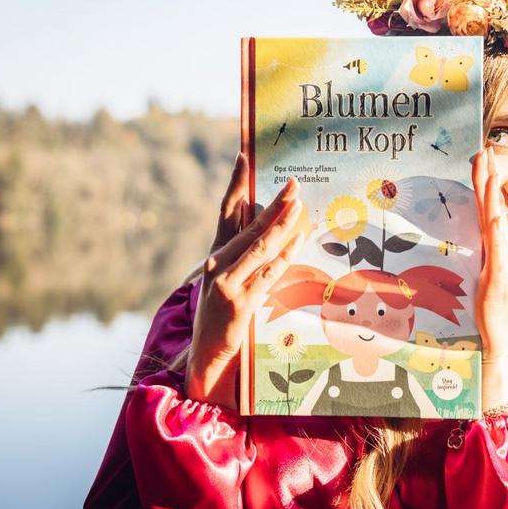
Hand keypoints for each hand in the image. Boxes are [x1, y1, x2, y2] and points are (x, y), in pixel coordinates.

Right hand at [185, 153, 305, 408]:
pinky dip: (284, 256)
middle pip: (249, 225)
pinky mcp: (240, 303)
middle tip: (294, 183)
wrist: (207, 352)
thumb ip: (242, 250)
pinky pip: (268, 274)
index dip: (235, 183)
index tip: (243, 156)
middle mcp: (217, 263)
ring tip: (300, 205)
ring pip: (261, 247)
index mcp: (215, 253)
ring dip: (283, 225)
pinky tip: (298, 241)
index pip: (226, 210)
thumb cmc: (223, 311)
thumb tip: (264, 219)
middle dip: (275, 203)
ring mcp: (227, 283)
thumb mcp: (227, 277)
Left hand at [471, 145, 507, 410]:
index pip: (487, 213)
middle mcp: (503, 253)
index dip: (483, 188)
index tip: (478, 163)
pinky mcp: (502, 275)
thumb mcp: (478, 283)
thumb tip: (468, 247)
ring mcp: (504, 262)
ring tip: (488, 167)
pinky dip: (496, 227)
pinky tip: (491, 211)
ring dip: (491, 193)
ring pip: (496, 219)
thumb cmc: (487, 317)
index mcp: (496, 252)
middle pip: (492, 209)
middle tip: (482, 150)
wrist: (499, 343)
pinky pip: (499, 245)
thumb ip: (476, 263)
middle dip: (487, 179)